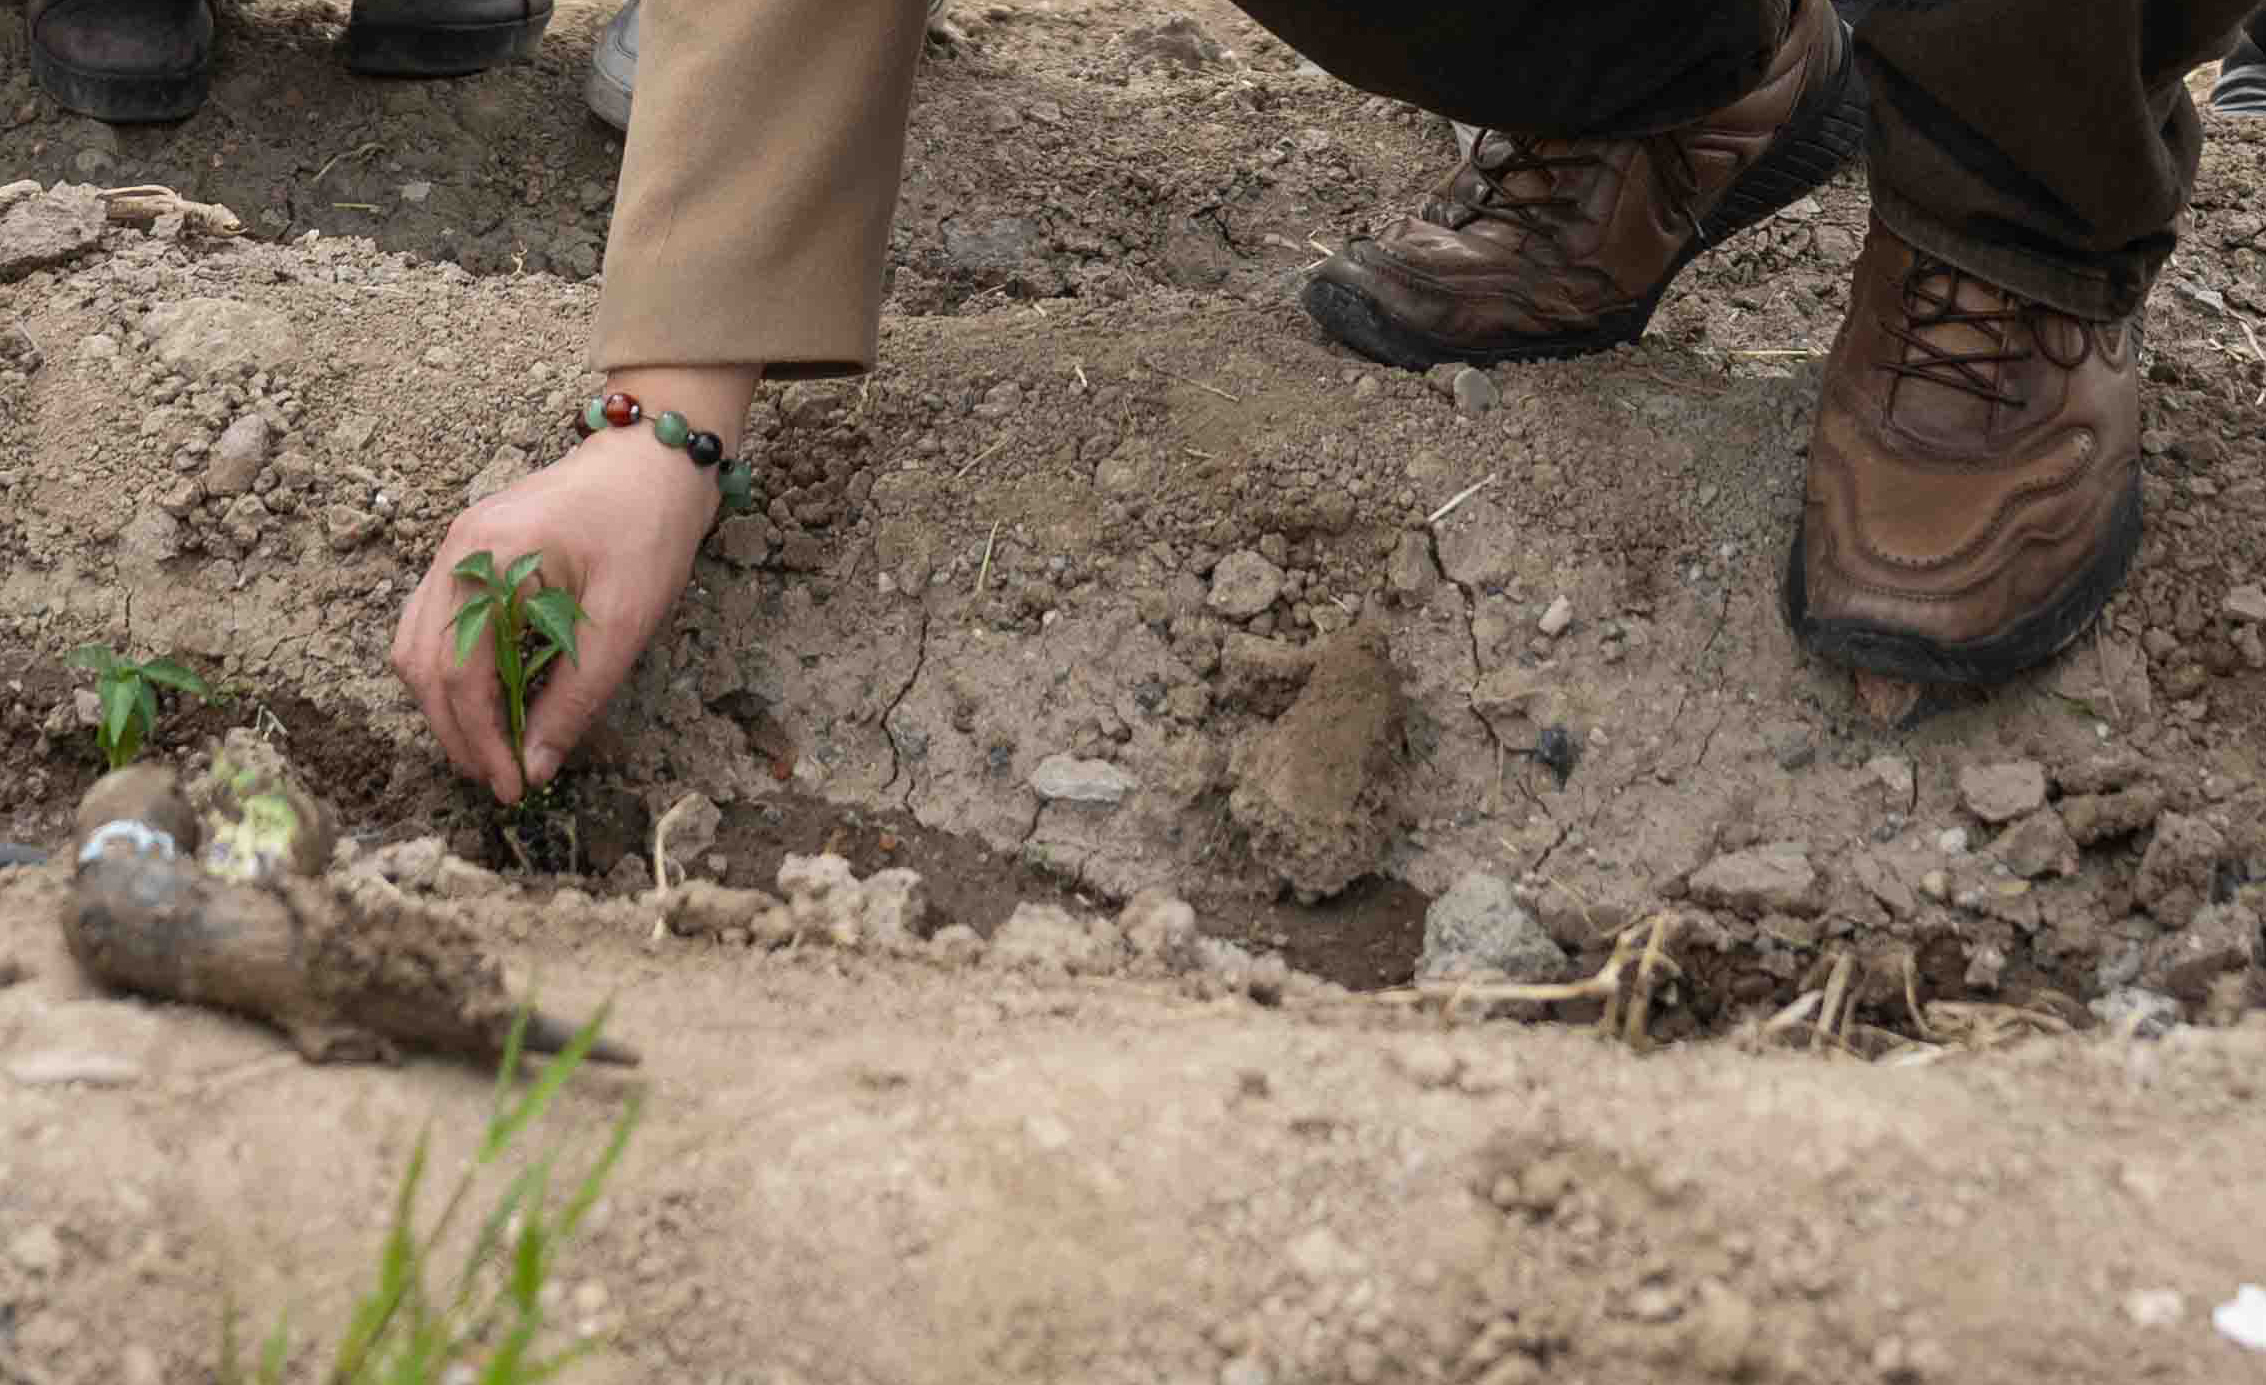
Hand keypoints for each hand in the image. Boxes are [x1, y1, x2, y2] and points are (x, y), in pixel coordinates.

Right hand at [390, 366, 758, 802]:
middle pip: (424, 663)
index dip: (481, 740)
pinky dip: (455, 670)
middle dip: (456, 731)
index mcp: (492, 560)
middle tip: (498, 778)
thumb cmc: (648, 530)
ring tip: (491, 749)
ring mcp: (457, 547)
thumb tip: (537, 765)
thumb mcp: (624, 621)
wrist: (654, 459)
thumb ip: (577, 695)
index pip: (461, 672)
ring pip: (418, 645)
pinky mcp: (470, 551)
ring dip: (447, 705)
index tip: (511, 785)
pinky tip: (491, 700)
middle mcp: (457, 551)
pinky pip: (437, 622)